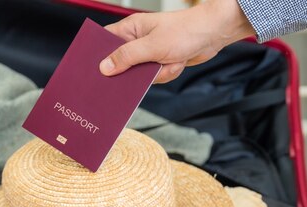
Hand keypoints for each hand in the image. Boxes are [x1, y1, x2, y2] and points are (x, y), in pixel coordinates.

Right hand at [99, 0, 254, 82]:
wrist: (213, 34)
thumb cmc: (185, 31)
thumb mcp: (152, 46)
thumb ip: (126, 57)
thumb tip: (104, 67)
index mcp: (131, 29)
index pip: (105, 42)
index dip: (98, 56)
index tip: (93, 71)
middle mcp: (137, 40)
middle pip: (121, 63)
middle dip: (134, 72)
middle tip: (139, 74)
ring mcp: (149, 52)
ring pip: (140, 75)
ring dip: (156, 73)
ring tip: (169, 62)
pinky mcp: (161, 62)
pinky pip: (155, 77)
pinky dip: (167, 74)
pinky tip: (176, 63)